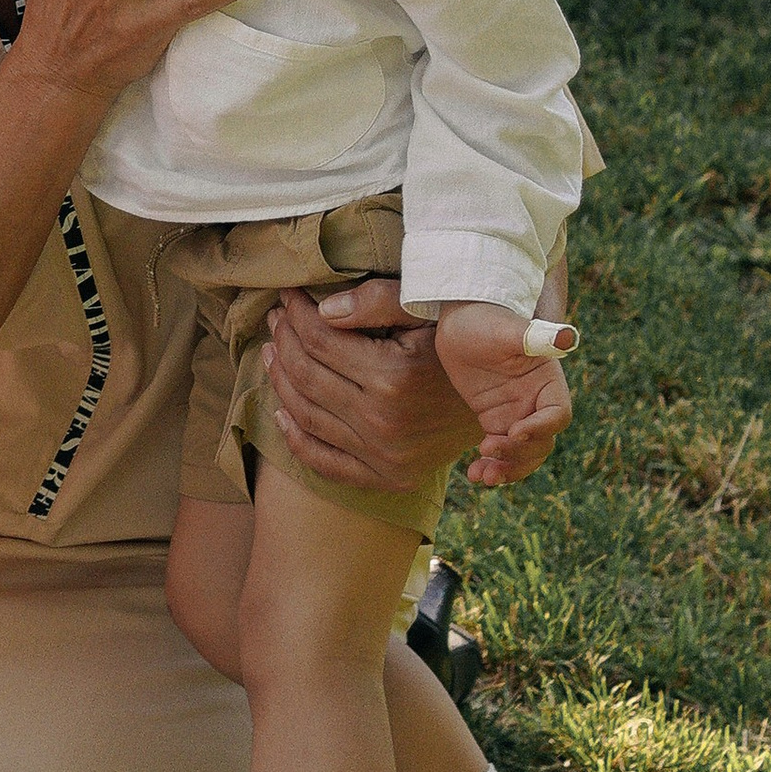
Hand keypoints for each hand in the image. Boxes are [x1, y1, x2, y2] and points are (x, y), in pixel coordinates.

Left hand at [259, 276, 481, 492]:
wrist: (499, 401)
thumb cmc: (456, 346)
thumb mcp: (428, 313)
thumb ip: (378, 302)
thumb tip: (322, 308)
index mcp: (393, 377)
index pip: (320, 340)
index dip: (296, 313)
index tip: (286, 294)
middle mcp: (384, 421)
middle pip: (307, 376)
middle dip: (283, 341)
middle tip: (275, 319)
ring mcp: (383, 455)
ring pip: (307, 415)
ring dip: (280, 380)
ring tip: (271, 351)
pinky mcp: (385, 477)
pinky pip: (325, 462)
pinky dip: (295, 437)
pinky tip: (280, 411)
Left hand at [426, 298, 574, 486]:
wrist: (461, 319)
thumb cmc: (487, 318)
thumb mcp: (508, 328)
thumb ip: (537, 337)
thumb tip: (569, 337)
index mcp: (549, 381)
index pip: (557, 414)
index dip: (542, 427)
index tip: (515, 431)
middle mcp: (536, 401)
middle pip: (541, 441)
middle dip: (520, 454)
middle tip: (489, 450)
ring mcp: (516, 413)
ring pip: (522, 453)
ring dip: (507, 469)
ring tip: (482, 477)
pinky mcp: (495, 419)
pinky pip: (500, 450)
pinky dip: (490, 465)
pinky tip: (473, 475)